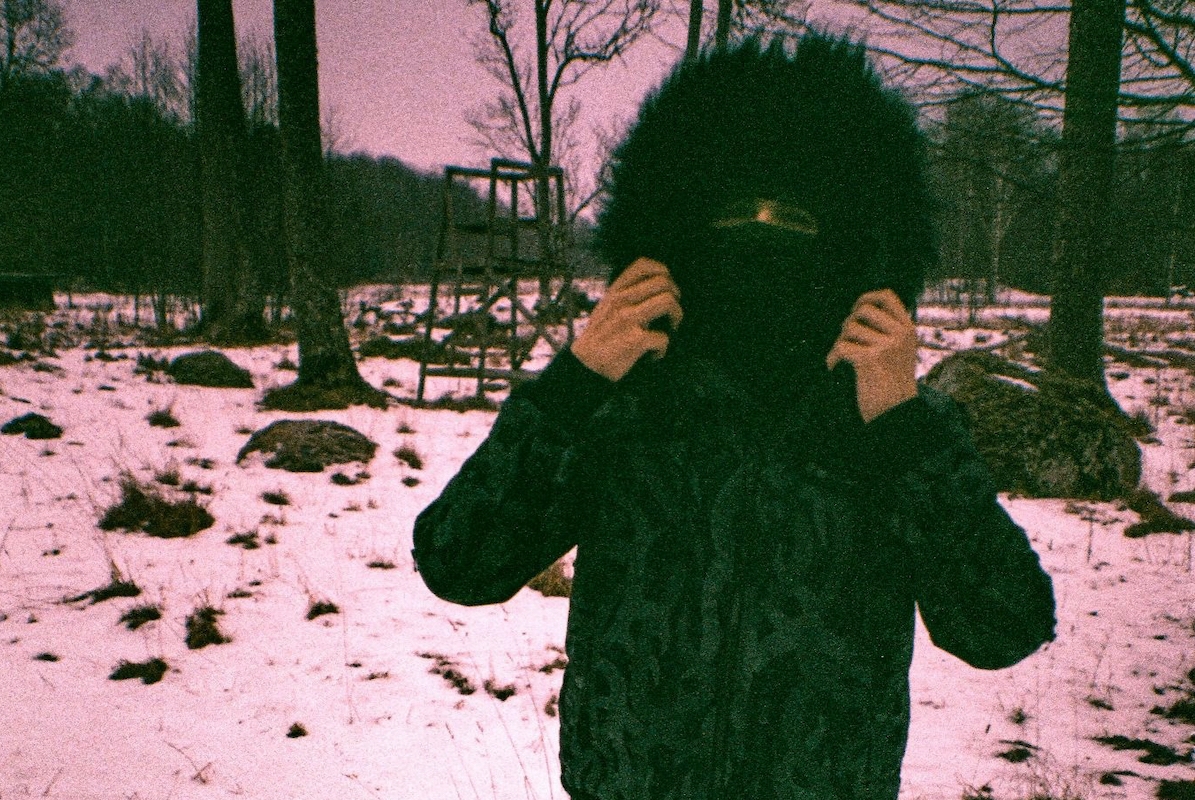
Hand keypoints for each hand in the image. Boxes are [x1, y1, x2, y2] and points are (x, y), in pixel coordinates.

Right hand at [571, 258, 682, 381]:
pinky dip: (662, 350)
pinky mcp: (635, 339)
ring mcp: (628, 318)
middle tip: (671, 314)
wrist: (584, 365)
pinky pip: (664, 338)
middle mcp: (621, 300)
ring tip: (670, 328)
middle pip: (663, 282)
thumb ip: (623, 296)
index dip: (663, 273)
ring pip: (668, 301)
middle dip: (675, 298)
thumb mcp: (605, 308)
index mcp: (615, 291)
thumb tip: (653, 286)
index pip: (643, 265)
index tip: (665, 290)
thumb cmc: (599, 338)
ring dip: (676, 316)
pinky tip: (653, 355)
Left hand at [825, 289, 918, 422]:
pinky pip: (841, 347)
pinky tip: (833, 367)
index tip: (856, 310)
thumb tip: (860, 309)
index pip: (887, 296)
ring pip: (849, 328)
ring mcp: (886, 346)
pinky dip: (832, 358)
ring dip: (840, 342)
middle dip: (848, 323)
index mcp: (907, 330)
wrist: (896, 413)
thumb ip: (887, 330)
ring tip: (843, 357)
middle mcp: (899, 335)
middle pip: (863, 310)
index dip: (867, 297)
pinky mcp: (870, 360)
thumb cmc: (892, 384)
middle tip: (847, 342)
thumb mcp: (900, 351)